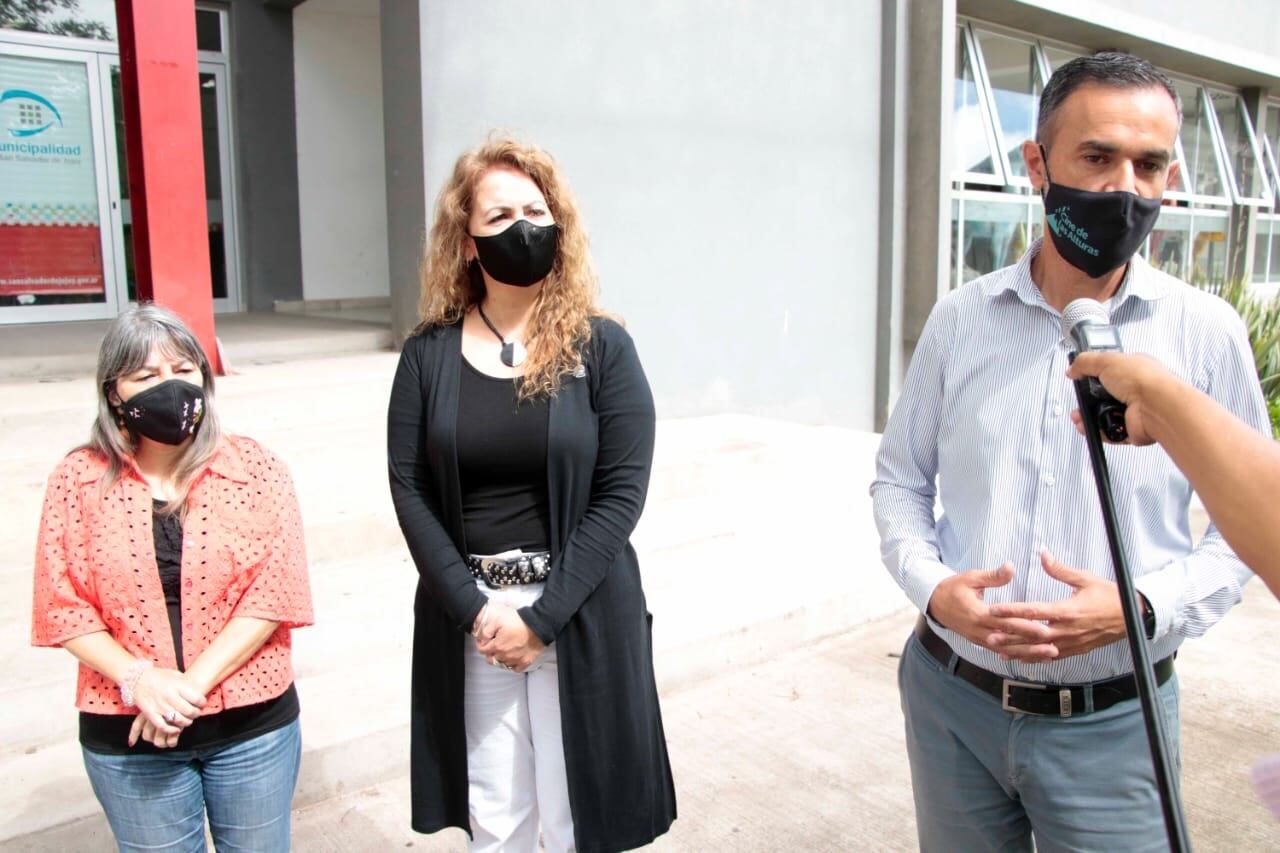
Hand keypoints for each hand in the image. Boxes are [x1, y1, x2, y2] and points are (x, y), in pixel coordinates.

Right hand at [128, 667, 205, 744]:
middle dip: (195, 714)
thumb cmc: (158, 676)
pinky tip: (176, 730)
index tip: (201, 704)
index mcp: (177, 686)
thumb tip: (198, 692)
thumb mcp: (175, 674)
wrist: (136, 678)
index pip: (197, 698)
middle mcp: (169, 696)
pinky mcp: (150, 713)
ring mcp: (159, 706)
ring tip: (187, 720)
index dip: (202, 703)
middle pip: (189, 711)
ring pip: (178, 720)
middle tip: (195, 713)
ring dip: (186, 722)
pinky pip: (162, 726)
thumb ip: (186, 684)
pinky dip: (171, 730)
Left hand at [475, 603, 545, 672]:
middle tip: (494, 645)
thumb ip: (486, 630)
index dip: (481, 644)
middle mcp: (505, 656)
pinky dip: (513, 664)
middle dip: (490, 653)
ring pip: (502, 664)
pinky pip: (515, 668)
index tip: (485, 640)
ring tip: (504, 650)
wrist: (538, 625)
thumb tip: (481, 638)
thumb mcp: (498, 619)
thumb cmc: (519, 621)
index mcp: (497, 646)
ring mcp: (515, 660)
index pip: (482, 650)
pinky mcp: (525, 661)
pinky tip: (513, 657)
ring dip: (501, 659)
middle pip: (491, 659)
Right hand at [926, 563, 1051, 655]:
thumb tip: (1011, 567)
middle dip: (1032, 645)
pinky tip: (1033, 658)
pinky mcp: (981, 642)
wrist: (935, 603)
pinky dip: (1018, 655)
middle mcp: (980, 630)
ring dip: (1028, 654)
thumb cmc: (954, 588)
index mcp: (978, 614)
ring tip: (1049, 656)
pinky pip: (1001, 651)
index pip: (1005, 622)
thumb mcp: (971, 577)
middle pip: (1009, 640)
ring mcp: (980, 639)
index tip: (1044, 629)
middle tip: (1053, 648)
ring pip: (1007, 650)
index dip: (1025, 627)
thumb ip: (992, 576)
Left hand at [987, 550, 1126, 661]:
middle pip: (1033, 634)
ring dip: (1019, 651)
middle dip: (1010, 636)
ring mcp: (1072, 642)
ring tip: (999, 650)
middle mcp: (1068, 629)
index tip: (995, 609)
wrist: (1132, 616)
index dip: (1013, 610)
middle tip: (989, 635)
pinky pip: (1052, 657)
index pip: (1034, 611)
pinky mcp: (1076, 650)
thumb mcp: (1085, 579)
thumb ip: (1060, 570)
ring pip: (1040, 649)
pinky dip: (1035, 658)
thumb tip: (1043, 553)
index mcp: (1068, 610)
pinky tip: (1021, 659)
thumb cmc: (1109, 595)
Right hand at [1066, 352, 1171, 445]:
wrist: (1156, 406)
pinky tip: (1092, 426)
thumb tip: (1073, 368)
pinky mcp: (1130, 428)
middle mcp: (1133, 390)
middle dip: (1086, 400)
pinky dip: (1098, 430)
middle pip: (1102, 395)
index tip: (1078, 377)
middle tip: (1079, 400)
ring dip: (1088, 416)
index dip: (1091, 374)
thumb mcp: (1107, 360)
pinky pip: (1109, 431)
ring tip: (1080, 416)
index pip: (1107, 370)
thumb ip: (1086, 362)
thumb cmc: (1143, 380)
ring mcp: (1132, 410)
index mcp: (1131, 369)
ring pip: (1103, 414)